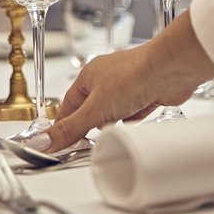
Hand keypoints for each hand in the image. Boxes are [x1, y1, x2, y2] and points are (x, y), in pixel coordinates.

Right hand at [39, 12, 213, 151]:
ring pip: (113, 111)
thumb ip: (70, 128)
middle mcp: (108, 78)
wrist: (171, 69)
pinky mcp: (146, 93)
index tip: (57, 141)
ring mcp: (128, 85)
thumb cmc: (134, 75)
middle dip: (88, 126)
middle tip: (82, 144)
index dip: (63, 124)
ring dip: (111, 123)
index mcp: (89, 76)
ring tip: (107, 136)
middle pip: (91, 109)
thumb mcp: (94, 109)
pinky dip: (131, 121)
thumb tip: (43, 140)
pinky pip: (133, 111)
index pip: (68, 105)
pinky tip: (130, 127)